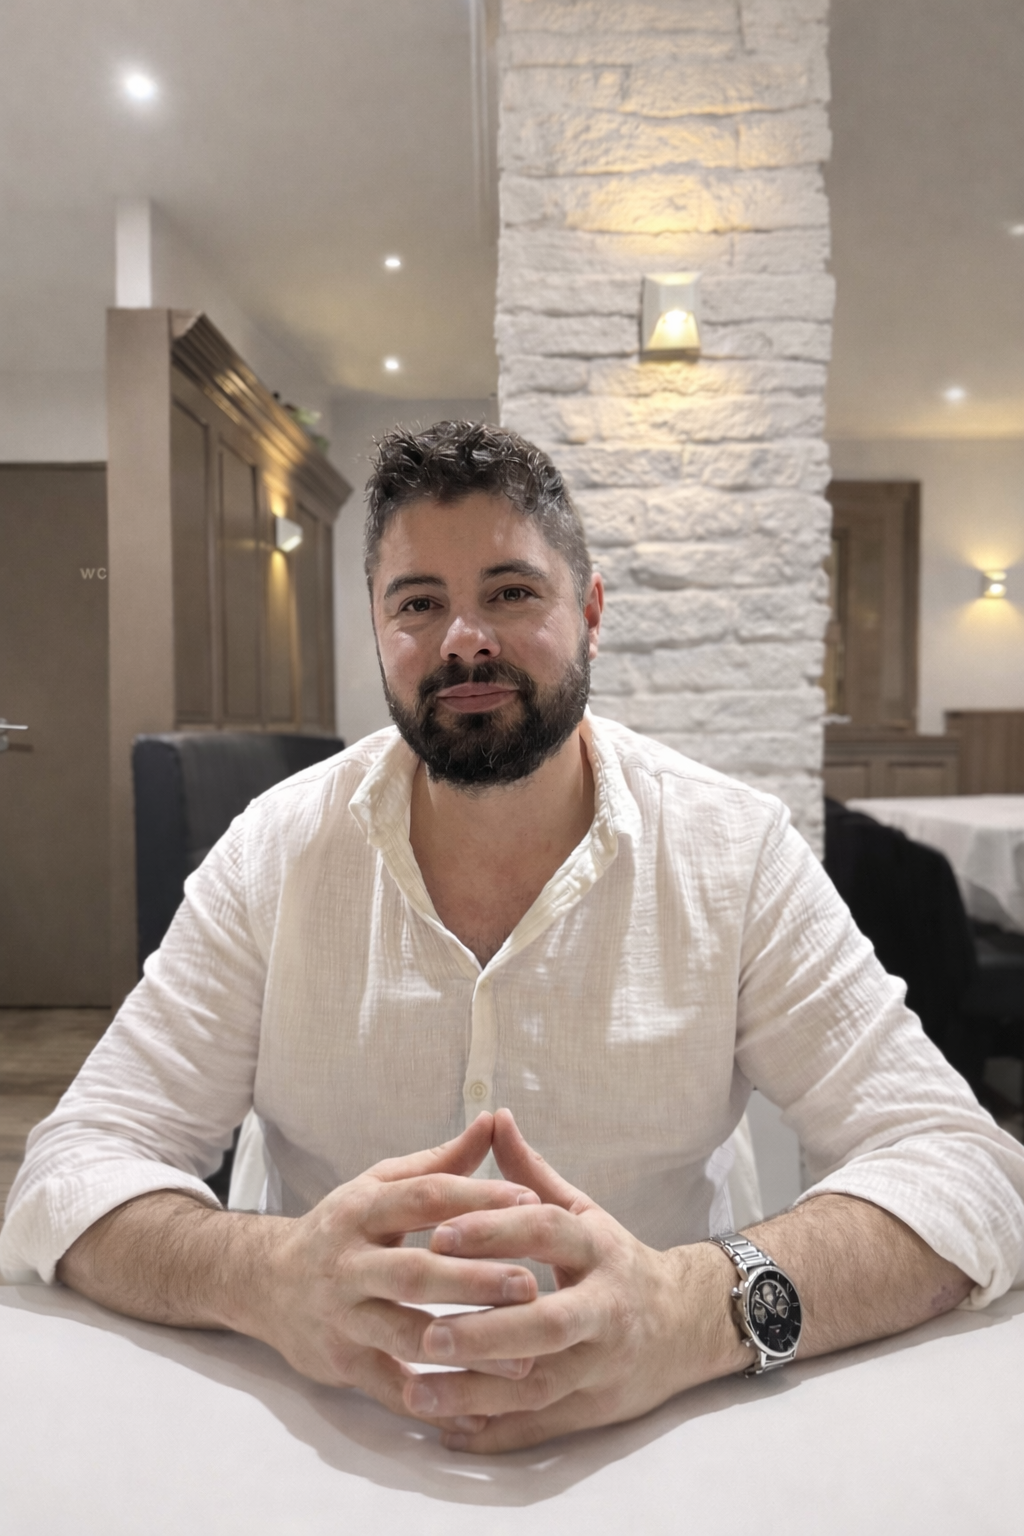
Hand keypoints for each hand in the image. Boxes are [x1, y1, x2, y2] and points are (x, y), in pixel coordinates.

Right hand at [248, 1112, 542, 1429]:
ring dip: (463, 1347)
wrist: (264, 1281)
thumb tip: (493, 1122)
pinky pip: (390, 1386)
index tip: (530, 1202)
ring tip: (522, 1358)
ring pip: (404, 1334)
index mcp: (361, 1208)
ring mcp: (341, 1316)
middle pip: (414, 1271)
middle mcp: (347, 1261)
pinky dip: (432, 1401)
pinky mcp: (339, 1362)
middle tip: (530, 1286)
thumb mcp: (380, 1186)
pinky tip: (477, 1408)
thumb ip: (440, 1163)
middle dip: (473, 1280)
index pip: (424, 1197)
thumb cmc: (342, 1228)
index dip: (476, 1198)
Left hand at [401, 1109, 745, 1451]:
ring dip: (478, 1394)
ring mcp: (602, 1364)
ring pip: (540, 1386)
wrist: (684, 1325)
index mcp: (597, 1249)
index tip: (438, 1236)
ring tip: (418, 1392)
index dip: (494, 1233)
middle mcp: (605, 1308)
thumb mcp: (583, 1212)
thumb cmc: (614, 1262)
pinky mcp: (595, 1408)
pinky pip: (542, 1427)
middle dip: (487, 1333)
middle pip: (549, 1324)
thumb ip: (531, 1176)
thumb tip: (495, 1118)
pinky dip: (496, 1432)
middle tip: (426, 1335)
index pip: (546, 1234)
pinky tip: (448, 1431)